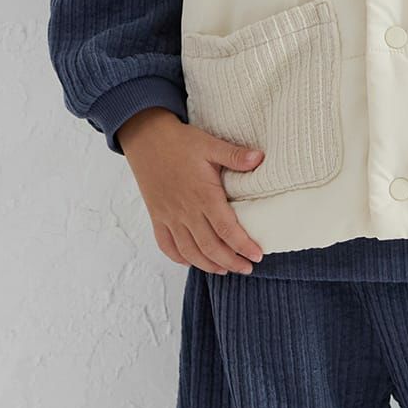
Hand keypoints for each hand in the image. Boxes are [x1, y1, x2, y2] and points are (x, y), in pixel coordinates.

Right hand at [117, 108, 265, 275]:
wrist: (146, 138)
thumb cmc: (180, 141)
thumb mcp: (210, 144)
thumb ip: (235, 155)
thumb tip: (261, 158)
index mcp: (203, 195)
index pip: (227, 230)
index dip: (243, 246)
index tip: (257, 255)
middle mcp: (186, 211)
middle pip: (211, 247)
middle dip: (231, 262)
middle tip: (247, 268)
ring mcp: (169, 217)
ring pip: (190, 252)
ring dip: (208, 265)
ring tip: (225, 269)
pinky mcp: (157, 217)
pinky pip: (167, 246)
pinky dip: (180, 258)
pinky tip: (192, 260)